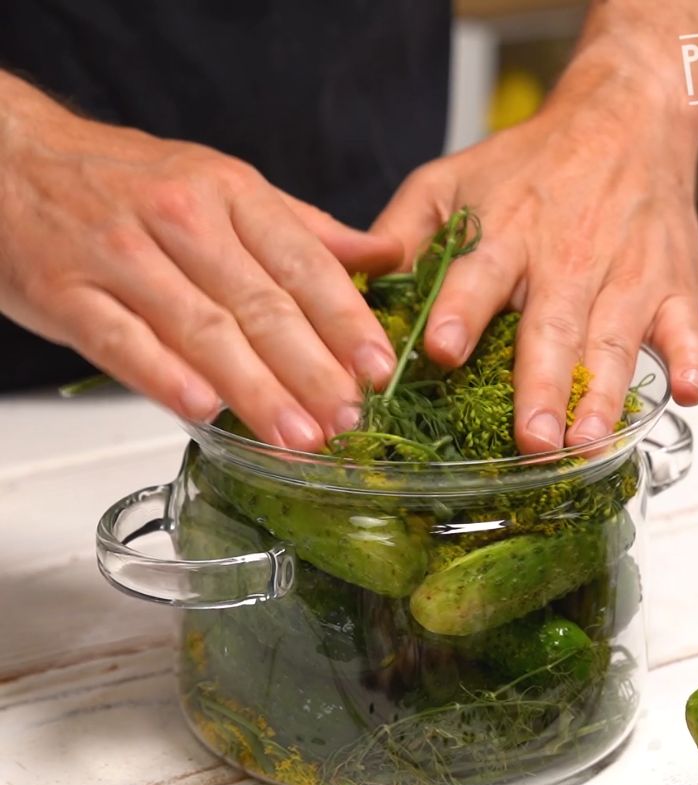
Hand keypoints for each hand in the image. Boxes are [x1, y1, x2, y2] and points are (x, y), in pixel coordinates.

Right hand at [0, 73, 400, 448]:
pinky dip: (164, 376)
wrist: (8, 157)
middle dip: (312, 369)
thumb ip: (304, 229)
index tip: (380, 368)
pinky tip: (204, 412)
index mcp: (229, 192)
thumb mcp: (224, 185)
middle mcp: (179, 218)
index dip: (346, 321)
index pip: (304, 263)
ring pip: (200, 329)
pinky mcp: (67, 293)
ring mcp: (120, 256)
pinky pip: (121, 340)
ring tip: (297, 436)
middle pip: (260, 304)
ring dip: (255, 390)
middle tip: (348, 417)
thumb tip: (384, 254)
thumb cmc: (128, 180)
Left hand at [373, 47, 697, 454]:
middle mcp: (567, 257)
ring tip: (588, 443)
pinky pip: (687, 324)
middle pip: (552, 326)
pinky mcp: (673, 281)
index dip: (460, 311)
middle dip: (541, 385)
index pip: (479, 275)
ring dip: (605, 393)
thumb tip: (358, 281)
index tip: (442, 349)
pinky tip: (688, 392)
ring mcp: (626, 272)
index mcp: (507, 233)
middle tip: (532, 439)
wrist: (624, 119)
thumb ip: (401, 227)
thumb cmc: (529, 162)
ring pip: (614, 339)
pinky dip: (692, 357)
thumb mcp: (450, 178)